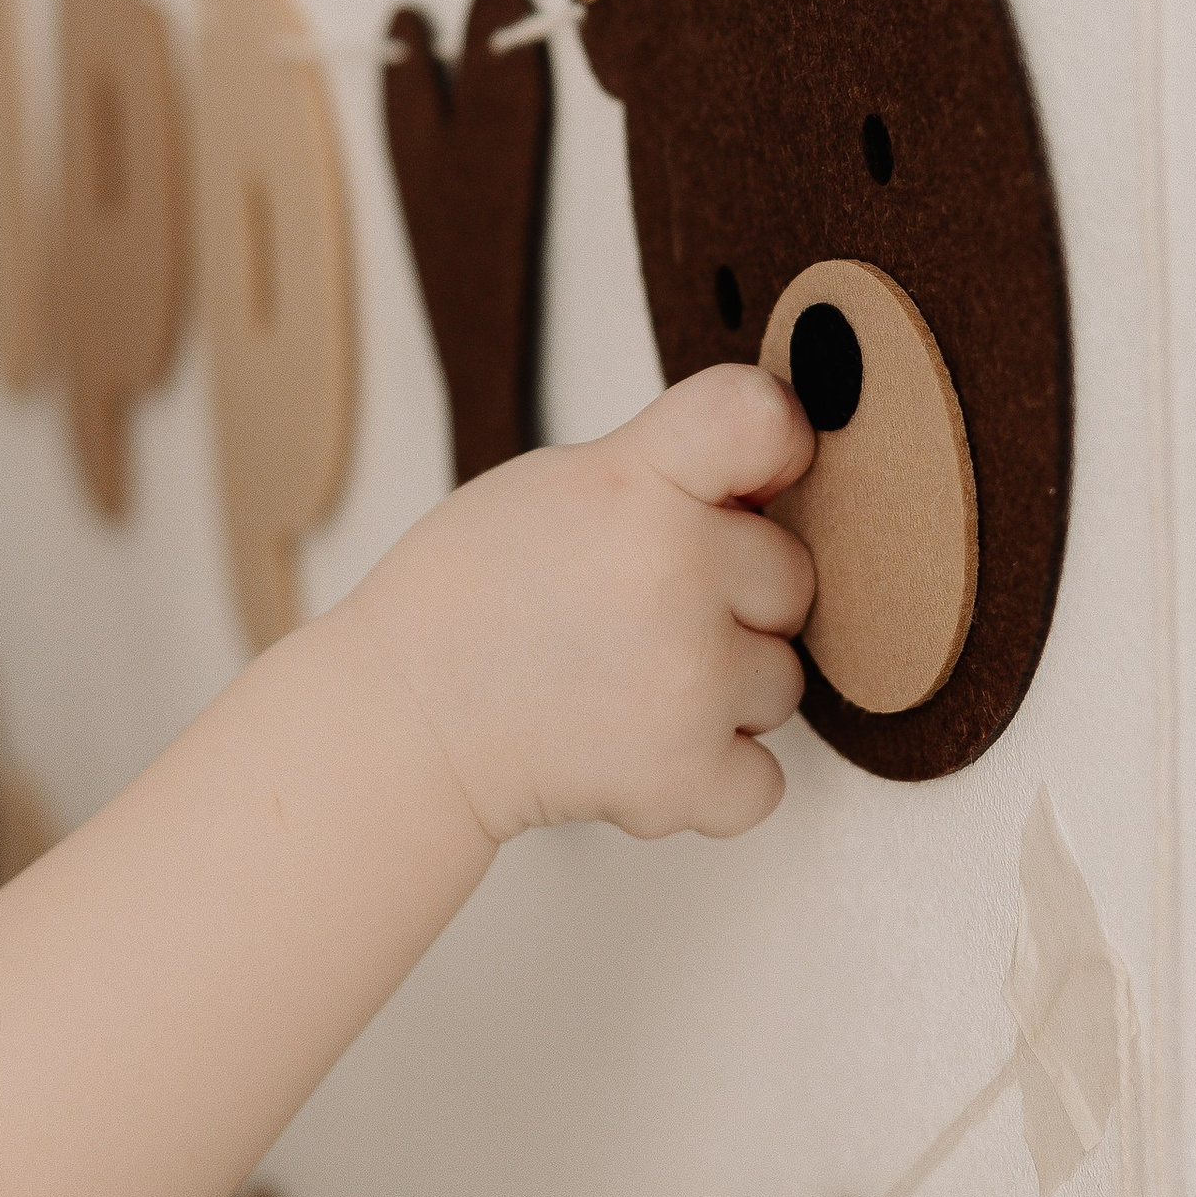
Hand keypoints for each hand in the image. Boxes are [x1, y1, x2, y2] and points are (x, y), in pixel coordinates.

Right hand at [341, 363, 815, 843]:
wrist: (403, 720)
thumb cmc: (472, 601)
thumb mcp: (562, 485)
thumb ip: (670, 472)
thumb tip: (780, 482)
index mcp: (637, 482)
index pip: (761, 418)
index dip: (776, 446)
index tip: (753, 478)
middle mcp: (675, 571)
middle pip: (792, 576)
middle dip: (734, 597)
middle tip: (637, 610)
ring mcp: (689, 679)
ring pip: (784, 680)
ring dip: (724, 690)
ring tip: (628, 680)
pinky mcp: (686, 775)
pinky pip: (765, 777)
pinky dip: (713, 778)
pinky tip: (642, 744)